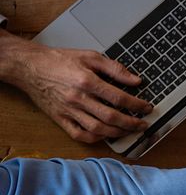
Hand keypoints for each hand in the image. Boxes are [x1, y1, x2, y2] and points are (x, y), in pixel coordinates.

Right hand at [0, 35, 150, 141]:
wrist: (29, 66)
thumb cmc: (58, 60)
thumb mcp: (89, 56)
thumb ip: (114, 68)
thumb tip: (136, 80)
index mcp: (86, 81)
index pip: (119, 97)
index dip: (137, 105)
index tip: (147, 107)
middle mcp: (78, 98)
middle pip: (111, 117)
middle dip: (131, 123)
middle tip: (143, 124)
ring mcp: (68, 110)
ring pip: (97, 128)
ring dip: (117, 132)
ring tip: (129, 130)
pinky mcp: (60, 118)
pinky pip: (79, 134)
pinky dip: (94, 138)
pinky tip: (105, 135)